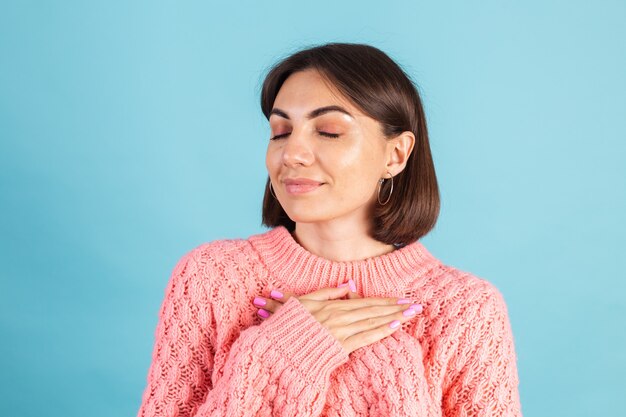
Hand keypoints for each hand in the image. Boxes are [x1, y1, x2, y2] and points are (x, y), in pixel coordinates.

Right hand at [252, 280, 423, 354]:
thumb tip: (347, 285)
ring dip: (394, 317)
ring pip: (373, 322)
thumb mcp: (304, 302)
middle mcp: (339, 315)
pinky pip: (364, 337)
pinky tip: (394, 326)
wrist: (279, 345)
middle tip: (416, 305)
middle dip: (396, 307)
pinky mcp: (339, 346)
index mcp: (332, 305)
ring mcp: (340, 330)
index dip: (385, 300)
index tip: (403, 299)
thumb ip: (327, 293)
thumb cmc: (289, 325)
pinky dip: (381, 331)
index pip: (365, 301)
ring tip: (411, 314)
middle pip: (373, 310)